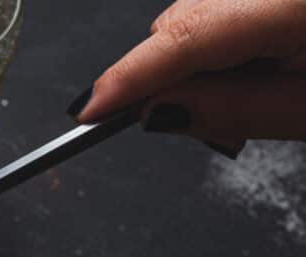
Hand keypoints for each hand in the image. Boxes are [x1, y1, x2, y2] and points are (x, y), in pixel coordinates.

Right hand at [70, 0, 305, 154]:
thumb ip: (232, 110)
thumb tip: (155, 112)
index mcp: (287, 2)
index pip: (186, 36)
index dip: (130, 76)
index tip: (89, 111)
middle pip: (182, 21)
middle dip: (173, 76)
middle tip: (207, 126)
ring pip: (198, 14)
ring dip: (201, 63)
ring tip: (252, 99)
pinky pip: (222, 8)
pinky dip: (224, 44)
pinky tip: (256, 69)